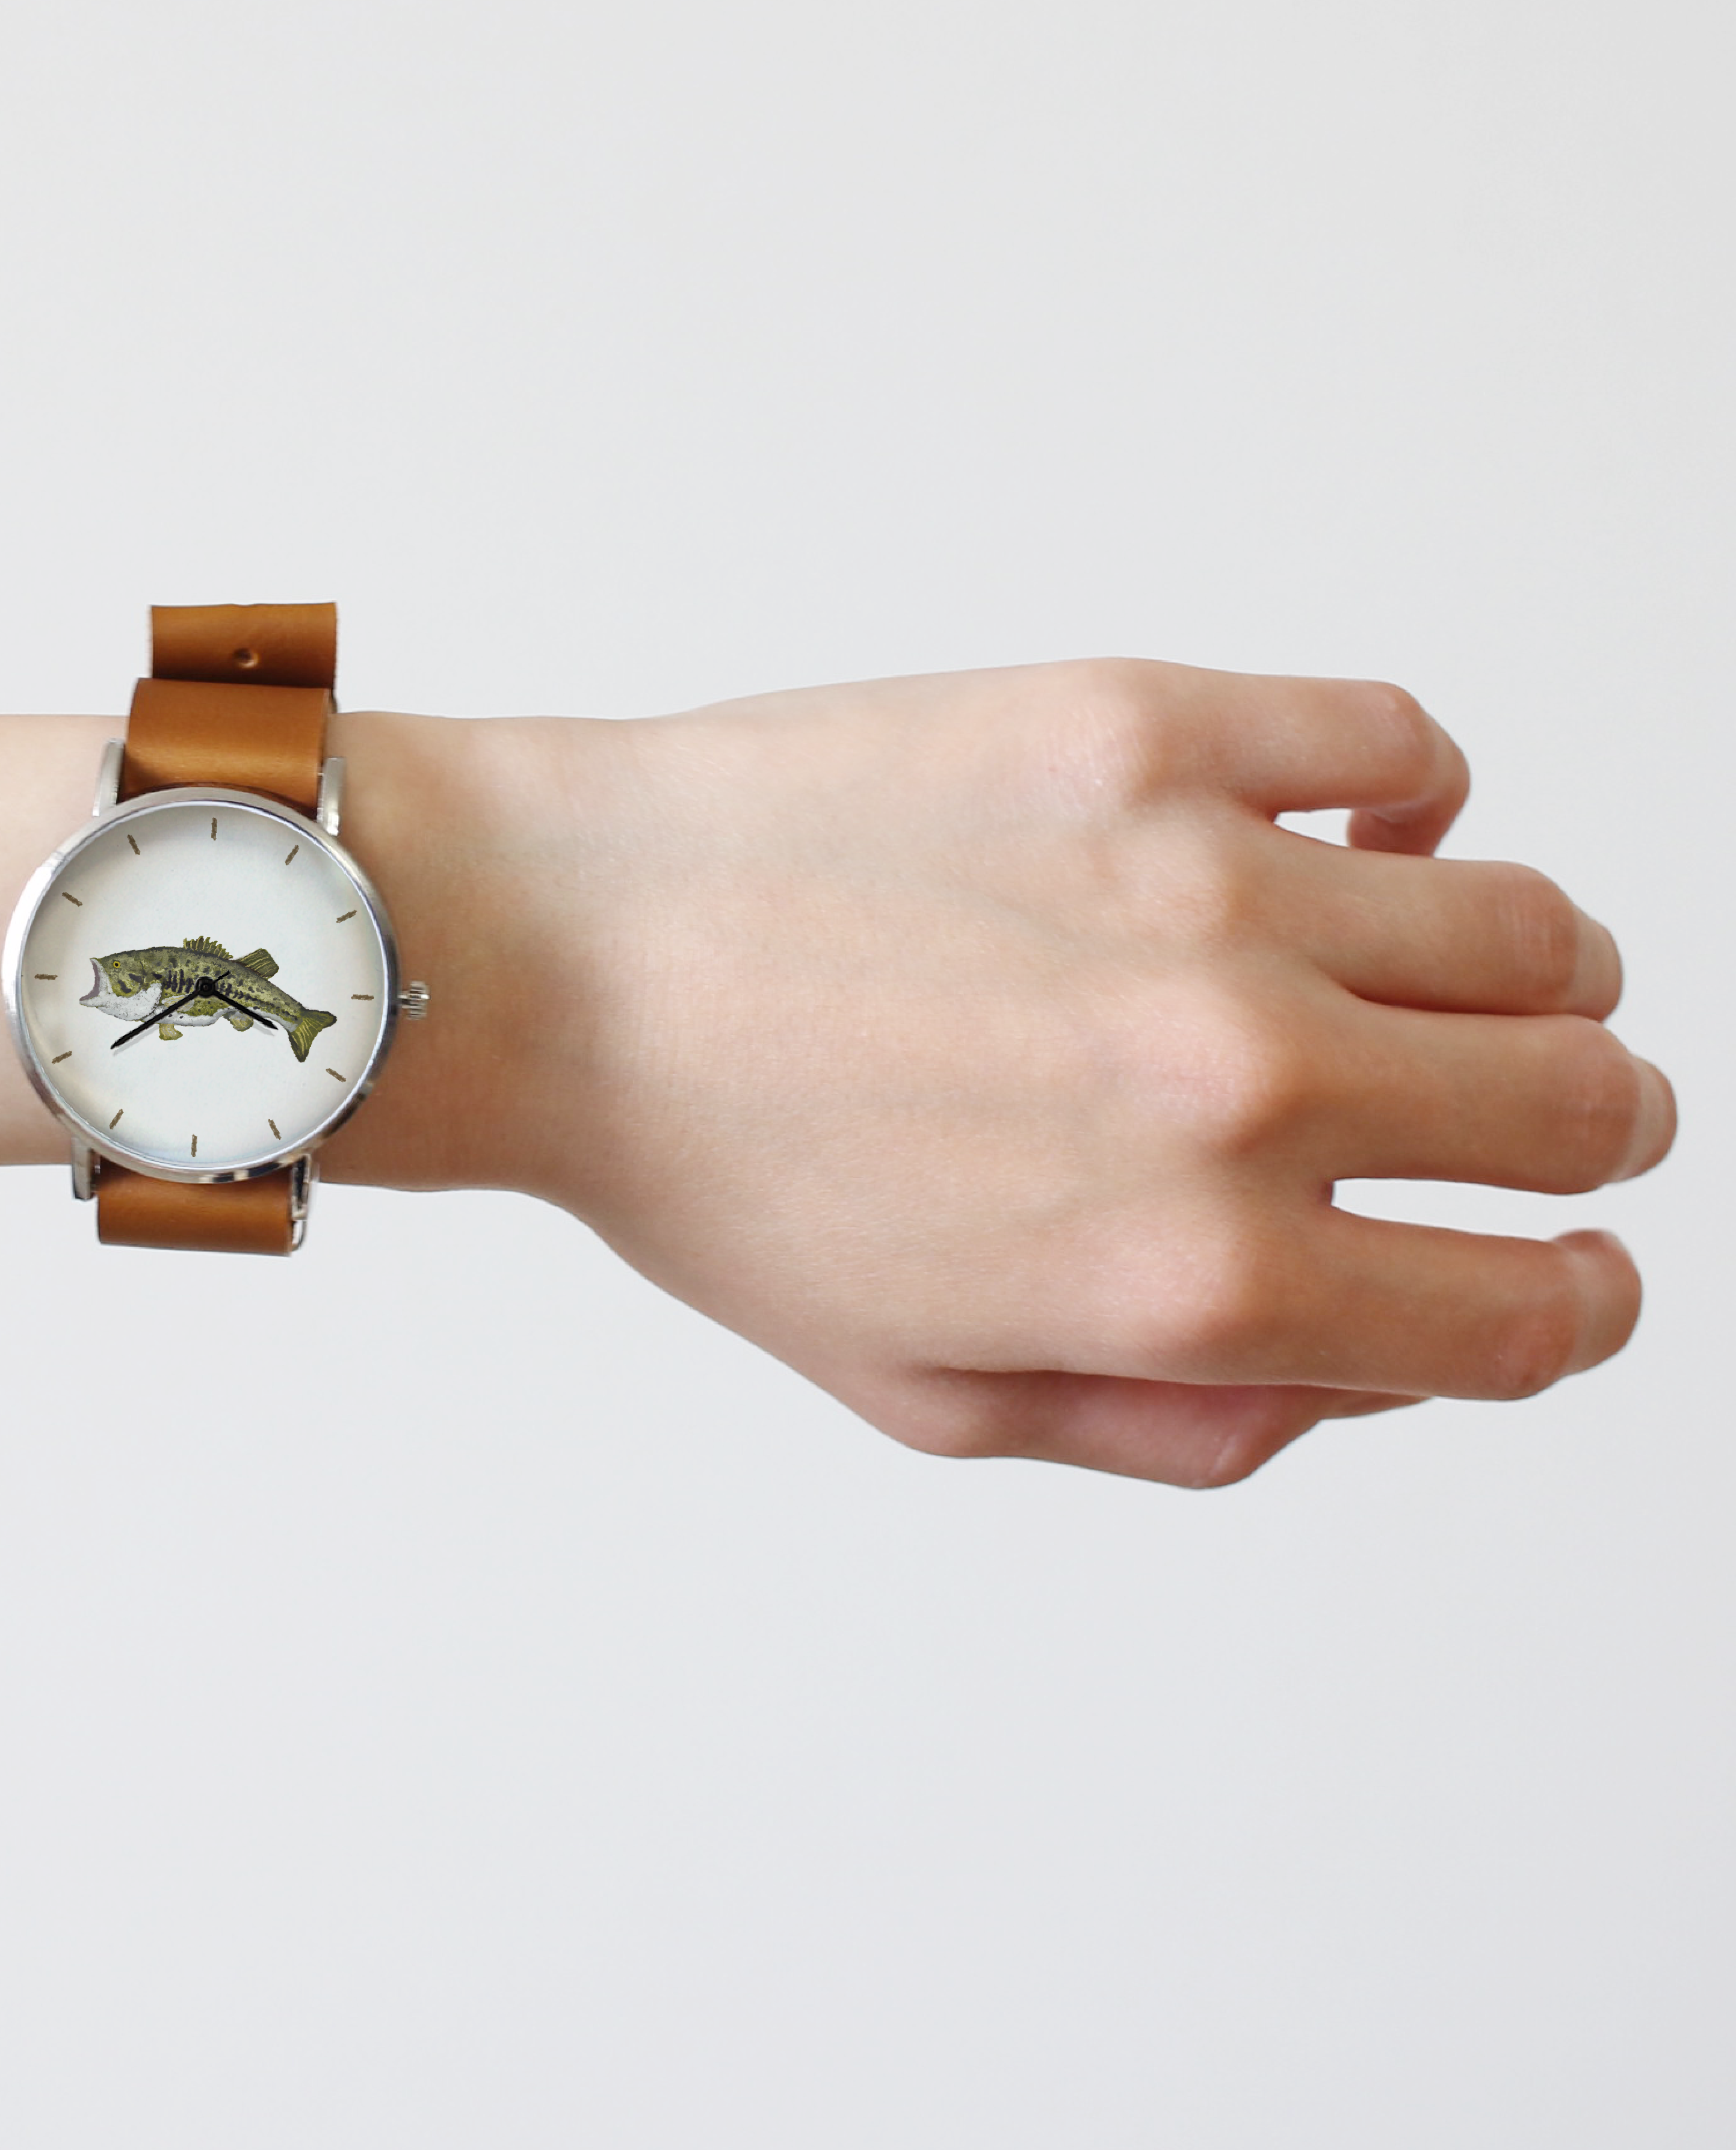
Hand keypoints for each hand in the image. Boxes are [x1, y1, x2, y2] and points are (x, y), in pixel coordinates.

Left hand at [330, 663, 1674, 1486]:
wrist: (560, 955)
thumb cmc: (718, 1168)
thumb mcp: (937, 1394)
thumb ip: (1191, 1425)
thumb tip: (1372, 1366)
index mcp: (1193, 1281)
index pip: (1530, 1320)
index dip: (1581, 1304)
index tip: (1571, 1270)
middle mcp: (1235, 1088)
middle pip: (1582, 1107)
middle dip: (1588, 1132)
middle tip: (1538, 1114)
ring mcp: (1204, 885)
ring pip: (1529, 929)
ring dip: (1529, 973)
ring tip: (1448, 976)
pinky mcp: (1142, 724)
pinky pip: (1399, 745)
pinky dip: (1414, 798)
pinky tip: (1343, 838)